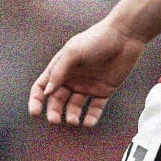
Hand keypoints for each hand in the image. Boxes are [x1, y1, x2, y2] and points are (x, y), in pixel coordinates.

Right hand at [28, 20, 146, 127]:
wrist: (124, 37)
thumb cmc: (96, 40)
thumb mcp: (73, 52)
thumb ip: (58, 72)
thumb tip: (46, 92)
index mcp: (61, 68)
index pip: (42, 87)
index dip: (36, 100)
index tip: (35, 113)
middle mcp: (72, 78)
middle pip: (57, 101)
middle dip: (54, 112)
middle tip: (55, 120)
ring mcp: (87, 86)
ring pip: (74, 107)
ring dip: (72, 116)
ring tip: (74, 121)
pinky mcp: (103, 91)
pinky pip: (95, 108)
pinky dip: (91, 118)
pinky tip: (88, 123)